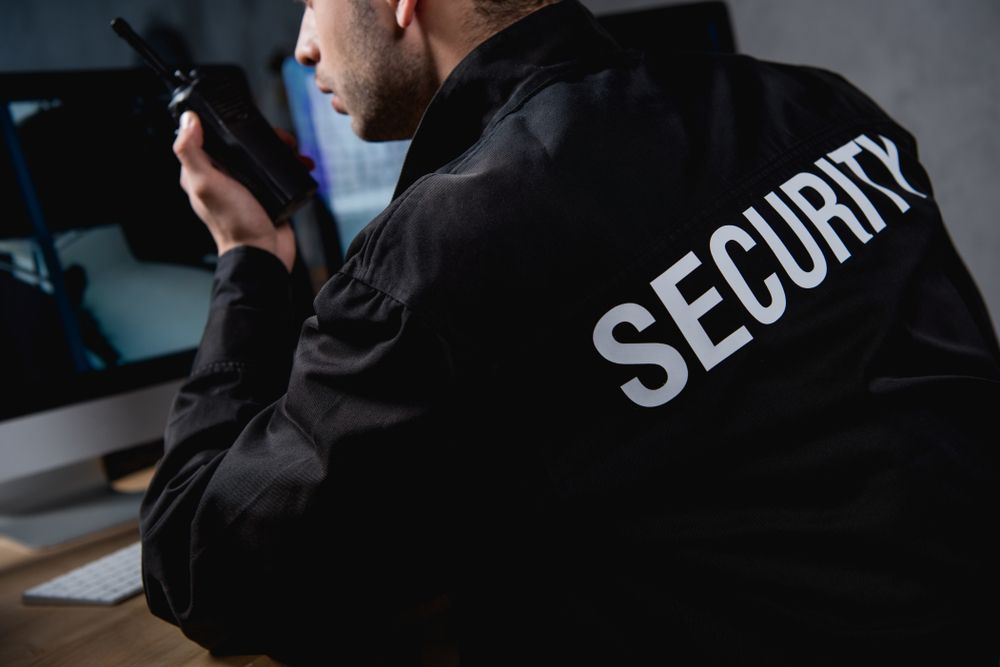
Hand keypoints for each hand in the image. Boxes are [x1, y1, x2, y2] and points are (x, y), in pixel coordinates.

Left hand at [174, 111, 296, 271]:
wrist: (264, 254)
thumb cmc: (234, 224)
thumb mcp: (207, 184)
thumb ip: (191, 152)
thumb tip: (188, 120)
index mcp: (202, 173)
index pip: (209, 138)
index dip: (224, 124)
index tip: (242, 117)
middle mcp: (223, 178)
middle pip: (241, 144)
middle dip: (263, 135)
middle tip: (280, 137)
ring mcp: (247, 186)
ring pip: (263, 156)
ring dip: (281, 149)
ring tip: (294, 150)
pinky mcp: (268, 195)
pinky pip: (279, 172)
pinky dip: (291, 165)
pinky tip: (301, 164)